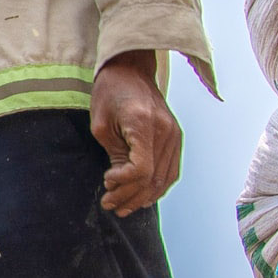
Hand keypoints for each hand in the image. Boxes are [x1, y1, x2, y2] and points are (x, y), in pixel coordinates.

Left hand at [90, 50, 180, 215]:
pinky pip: (171, 170)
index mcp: (144, 124)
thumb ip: (115, 154)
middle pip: (153, 178)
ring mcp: (174, 134)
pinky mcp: (176, 137)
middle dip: (129, 196)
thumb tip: (120, 182)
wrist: (131, 70)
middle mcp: (166, 131)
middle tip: (109, 205)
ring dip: (143, 197)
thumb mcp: (101, 124)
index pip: (142, 169)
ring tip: (122, 207)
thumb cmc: (110, 93)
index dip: (123, 183)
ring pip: (165, 178)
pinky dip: (158, 187)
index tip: (106, 181)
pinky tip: (142, 197)